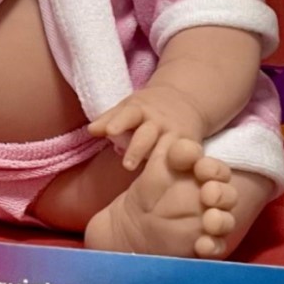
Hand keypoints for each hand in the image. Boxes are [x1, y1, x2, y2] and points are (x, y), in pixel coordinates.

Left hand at [88, 87, 208, 172]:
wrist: (185, 101)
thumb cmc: (148, 109)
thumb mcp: (128, 107)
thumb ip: (109, 120)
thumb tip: (91, 130)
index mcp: (140, 109)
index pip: (128, 114)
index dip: (119, 122)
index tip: (109, 132)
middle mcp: (159, 122)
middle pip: (147, 134)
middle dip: (137, 149)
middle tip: (127, 165)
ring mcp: (176, 135)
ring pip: (168, 148)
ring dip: (161, 161)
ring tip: (151, 179)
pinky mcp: (191, 148)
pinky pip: (188, 159)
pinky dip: (184, 167)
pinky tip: (178, 183)